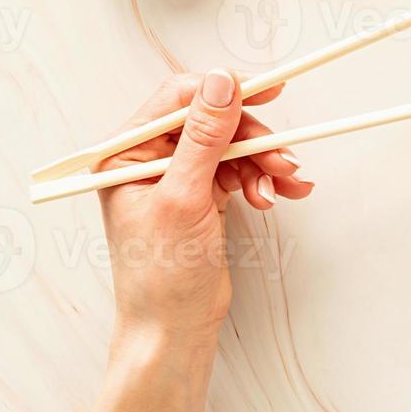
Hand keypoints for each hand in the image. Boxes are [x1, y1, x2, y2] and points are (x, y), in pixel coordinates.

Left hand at [95, 70, 315, 343]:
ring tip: (284, 186)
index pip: (178, 99)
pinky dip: (262, 180)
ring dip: (263, 163)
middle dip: (253, 139)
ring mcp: (178, 177)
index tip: (267, 90)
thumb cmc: (160, 276)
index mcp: (126, 153)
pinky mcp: (202, 194)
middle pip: (213, 122)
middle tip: (284, 159)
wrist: (172, 330)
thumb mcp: (183, 197)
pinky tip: (279, 196)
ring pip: (232, 146)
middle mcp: (149, 159)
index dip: (224, 91)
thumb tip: (220, 81)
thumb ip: (203, 136)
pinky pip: (240, 170)